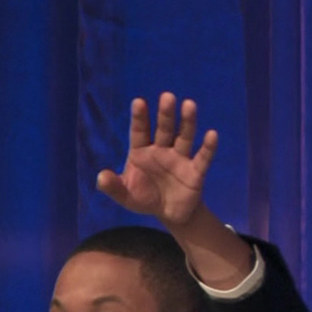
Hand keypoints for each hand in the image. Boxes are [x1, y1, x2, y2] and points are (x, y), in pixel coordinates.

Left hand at [95, 93, 218, 228]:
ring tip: (189, 105)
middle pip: (164, 129)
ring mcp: (180, 158)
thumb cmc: (144, 198)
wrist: (169, 214)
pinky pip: (203, 157)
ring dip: (187, 122)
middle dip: (165, 114)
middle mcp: (162, 150)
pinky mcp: (196, 171)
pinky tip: (212, 134)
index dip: (140, 118)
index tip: (138, 101)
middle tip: (167, 96)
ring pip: (184, 137)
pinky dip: (208, 147)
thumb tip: (100, 177)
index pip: (140, 132)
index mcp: (141, 152)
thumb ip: (112, 187)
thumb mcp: (125, 195)